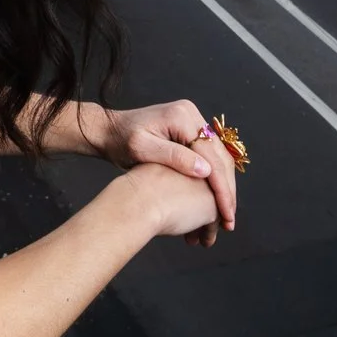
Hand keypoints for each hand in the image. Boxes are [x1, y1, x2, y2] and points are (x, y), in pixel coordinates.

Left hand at [100, 101, 236, 246]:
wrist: (107, 130)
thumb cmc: (119, 140)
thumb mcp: (142, 149)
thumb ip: (173, 157)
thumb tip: (206, 170)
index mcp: (183, 117)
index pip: (212, 155)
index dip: (221, 187)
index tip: (226, 213)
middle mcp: (192, 116)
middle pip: (220, 156)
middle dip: (226, 190)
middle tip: (229, 220)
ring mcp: (192, 122)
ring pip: (218, 158)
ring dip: (223, 186)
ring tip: (223, 215)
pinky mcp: (188, 132)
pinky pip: (208, 157)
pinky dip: (213, 179)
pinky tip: (213, 200)